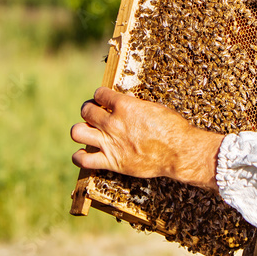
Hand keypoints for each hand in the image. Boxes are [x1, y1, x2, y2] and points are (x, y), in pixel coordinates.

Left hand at [71, 87, 224, 192]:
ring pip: (77, 132)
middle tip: (95, 115)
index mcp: (124, 105)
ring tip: (88, 132)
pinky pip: (84, 160)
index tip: (104, 100)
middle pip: (85, 110)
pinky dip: (80, 156)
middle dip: (89, 110)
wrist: (178, 152)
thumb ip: (135, 105)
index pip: (99, 94)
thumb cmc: (171, 128)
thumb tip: (125, 102)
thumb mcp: (153, 108)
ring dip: (81, 129)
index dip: (101, 96)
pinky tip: (84, 154)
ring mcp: (110, 143)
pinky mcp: (111, 161)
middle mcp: (113, 123)